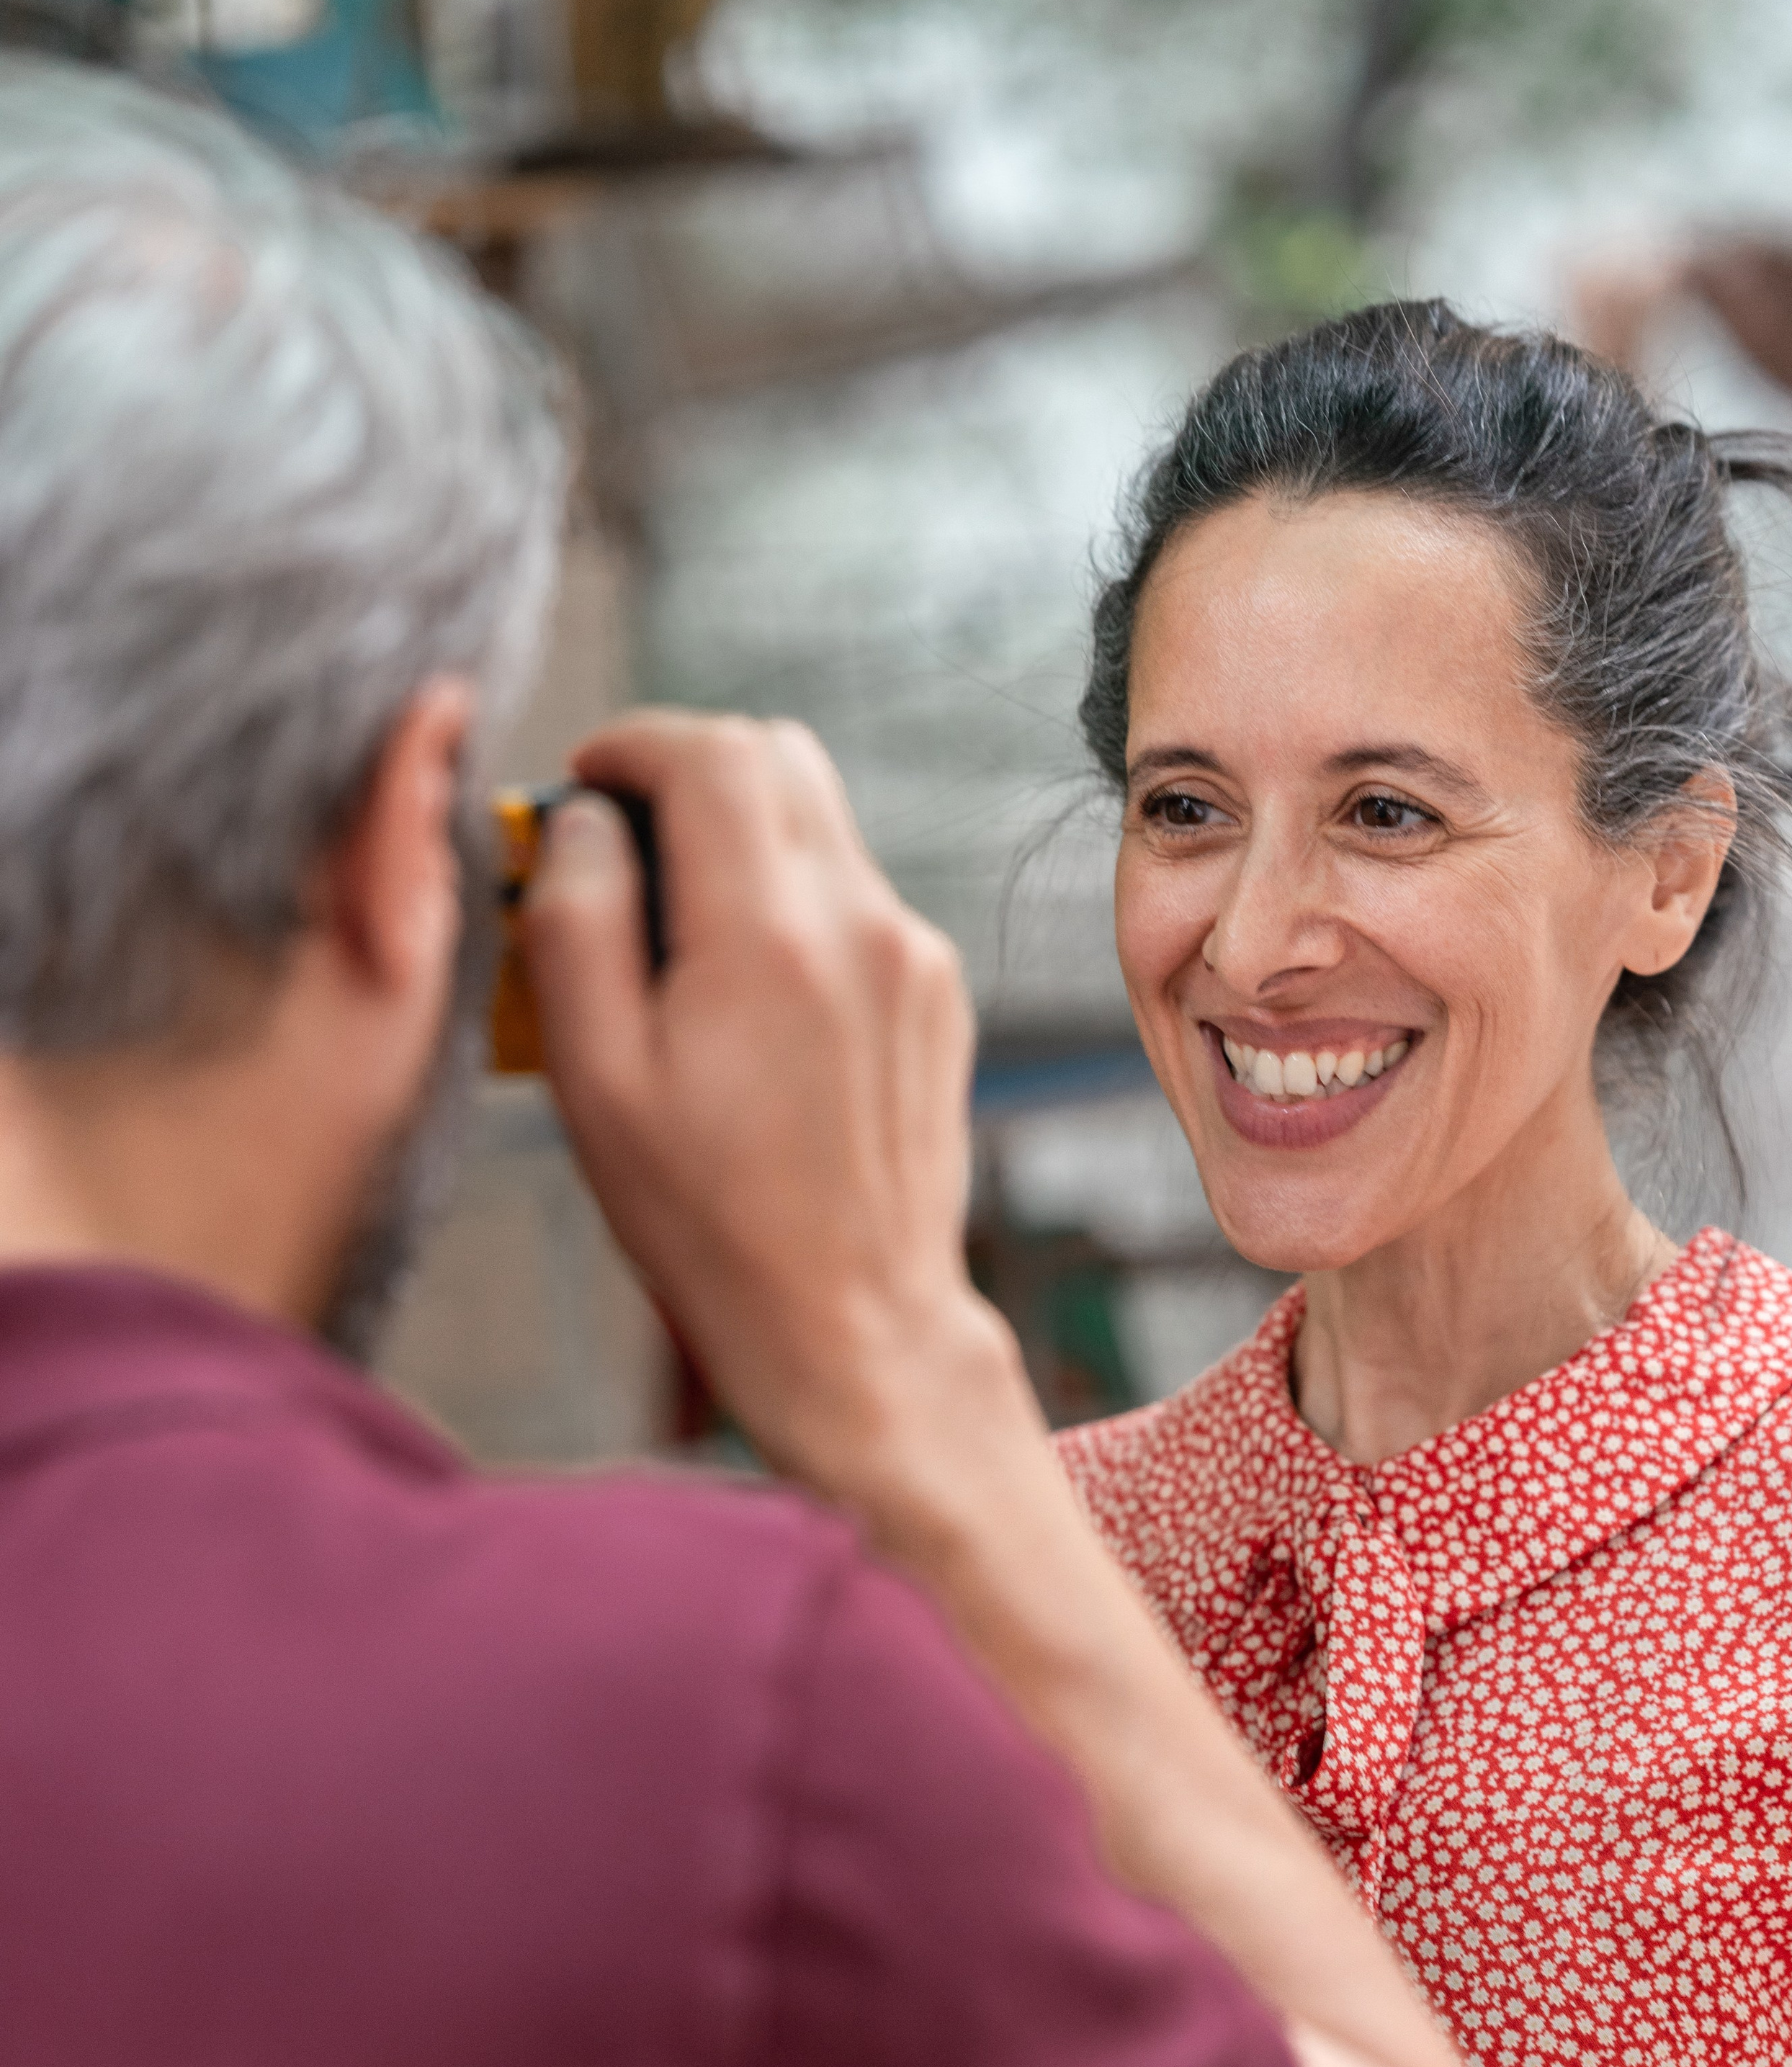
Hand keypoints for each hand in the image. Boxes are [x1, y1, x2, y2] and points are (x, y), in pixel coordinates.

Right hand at [522, 710, 1026, 1502]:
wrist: (850, 1322)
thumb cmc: (706, 1220)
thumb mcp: (594, 1077)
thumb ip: (578, 918)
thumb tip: (587, 819)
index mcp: (767, 933)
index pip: (710, 751)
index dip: (632, 744)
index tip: (584, 784)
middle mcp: (860, 923)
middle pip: (778, 757)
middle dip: (688, 772)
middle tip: (620, 844)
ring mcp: (913, 956)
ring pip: (820, 824)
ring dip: (739, 839)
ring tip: (673, 940)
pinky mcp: (937, 993)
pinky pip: (854, 899)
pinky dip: (790, 904)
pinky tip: (744, 999)